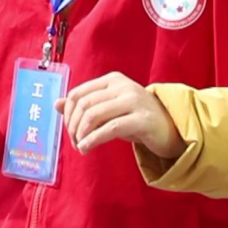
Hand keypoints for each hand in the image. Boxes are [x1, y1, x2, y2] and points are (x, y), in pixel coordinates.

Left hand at [55, 71, 185, 158]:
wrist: (171, 129)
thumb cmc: (136, 119)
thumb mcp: (109, 109)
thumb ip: (85, 105)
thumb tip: (56, 104)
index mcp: (112, 80)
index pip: (78, 93)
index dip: (68, 114)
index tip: (69, 130)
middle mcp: (122, 86)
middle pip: (84, 104)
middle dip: (73, 126)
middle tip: (74, 142)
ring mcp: (134, 101)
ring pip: (94, 115)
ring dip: (81, 134)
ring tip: (80, 147)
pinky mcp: (142, 119)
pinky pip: (110, 129)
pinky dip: (93, 139)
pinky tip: (87, 148)